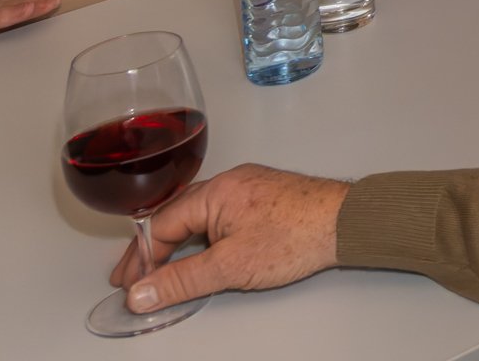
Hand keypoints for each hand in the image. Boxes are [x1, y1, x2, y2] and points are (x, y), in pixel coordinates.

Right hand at [110, 164, 347, 312]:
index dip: (142, 259)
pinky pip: (219, 216)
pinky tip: (202, 253)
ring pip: (198, 216)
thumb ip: (182, 280)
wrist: (349, 223)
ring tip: (160, 271)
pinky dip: (202, 236)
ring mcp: (248, 188)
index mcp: (215, 192)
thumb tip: (140, 294)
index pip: (161, 225)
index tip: (129, 285)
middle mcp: (229, 183)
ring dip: (176, 243)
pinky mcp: (264, 198)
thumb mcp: (231, 265)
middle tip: (134, 280)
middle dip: (152, 250)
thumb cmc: (298, 237)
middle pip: (175, 217)